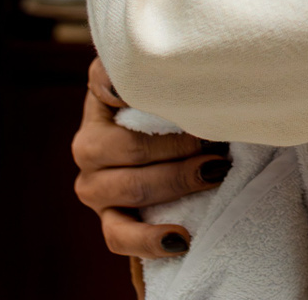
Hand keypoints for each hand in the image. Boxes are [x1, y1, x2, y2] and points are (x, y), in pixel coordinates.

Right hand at [71, 57, 231, 258]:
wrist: (185, 147)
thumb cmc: (183, 106)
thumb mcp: (175, 79)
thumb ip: (164, 67)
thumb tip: (152, 74)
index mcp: (101, 98)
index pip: (104, 82)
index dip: (135, 88)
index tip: (172, 94)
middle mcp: (89, 142)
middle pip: (130, 146)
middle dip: (180, 143)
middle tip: (218, 139)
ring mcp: (95, 185)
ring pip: (130, 189)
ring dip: (177, 181)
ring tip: (215, 173)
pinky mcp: (109, 219)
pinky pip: (120, 236)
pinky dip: (150, 239)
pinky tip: (181, 237)